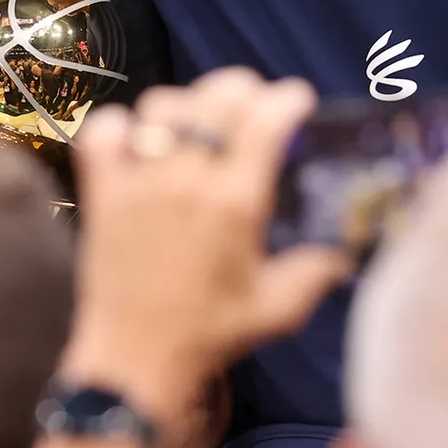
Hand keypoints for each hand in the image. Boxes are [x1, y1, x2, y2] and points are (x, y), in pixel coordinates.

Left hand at [61, 68, 350, 421]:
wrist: (136, 360)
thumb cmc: (210, 334)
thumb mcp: (278, 307)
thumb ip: (316, 270)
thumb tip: (345, 248)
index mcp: (235, 203)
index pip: (266, 121)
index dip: (286, 99)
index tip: (296, 99)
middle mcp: (186, 179)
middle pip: (216, 98)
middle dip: (243, 87)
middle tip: (252, 101)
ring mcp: (138, 180)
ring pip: (161, 105)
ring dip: (185, 103)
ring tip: (197, 120)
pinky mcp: (101, 190)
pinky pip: (103, 130)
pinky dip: (119, 124)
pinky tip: (136, 137)